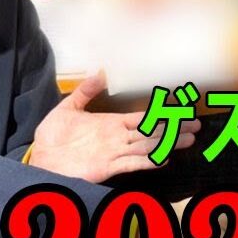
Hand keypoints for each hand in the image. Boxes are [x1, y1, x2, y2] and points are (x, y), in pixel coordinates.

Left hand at [28, 72, 200, 182]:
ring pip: (148, 146)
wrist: (41, 159)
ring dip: (168, 143)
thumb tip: (100, 70)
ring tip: (188, 140)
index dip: (162, 113)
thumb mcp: (68, 107)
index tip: (181, 109)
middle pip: (152, 132)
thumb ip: (86, 91)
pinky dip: (148, 161)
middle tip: (196, 126)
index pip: (143, 117)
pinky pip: (132, 163)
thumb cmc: (53, 135)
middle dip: (174, 128)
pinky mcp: (108, 167)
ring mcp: (115, 153)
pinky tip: (164, 158)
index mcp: (112, 123)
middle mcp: (118, 138)